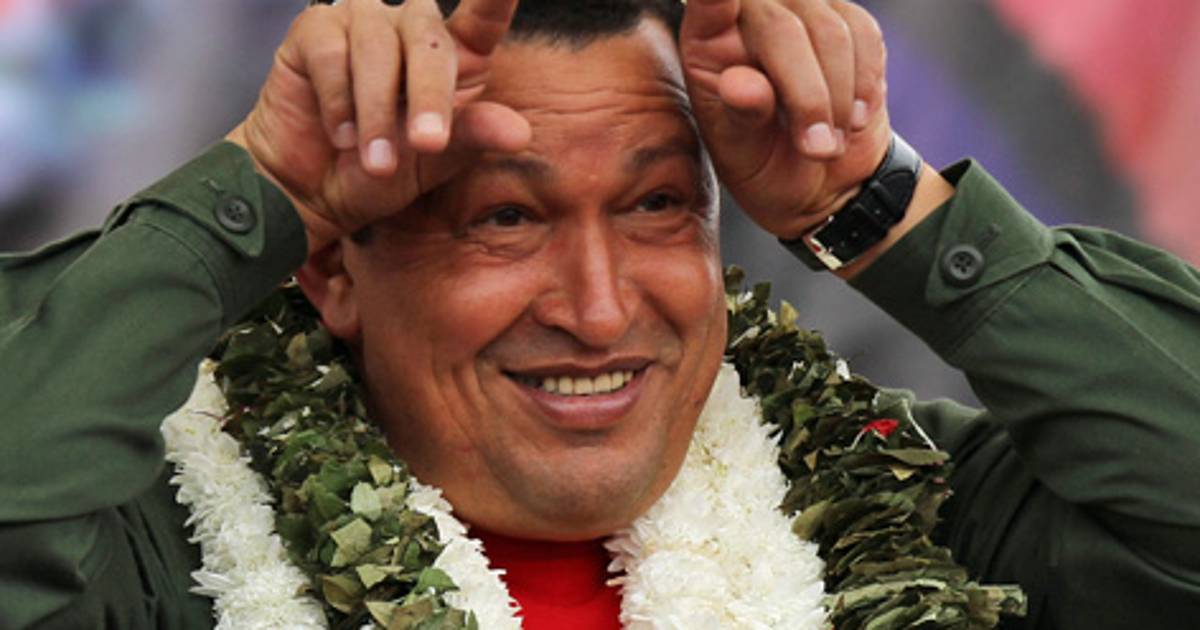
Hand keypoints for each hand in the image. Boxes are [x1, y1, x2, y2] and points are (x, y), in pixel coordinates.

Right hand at [227, 0, 530, 253]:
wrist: (314, 193)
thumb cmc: (382, 172)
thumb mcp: (436, 162)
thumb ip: (474, 138)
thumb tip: (519, 132)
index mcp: (454, 56)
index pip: (484, 18)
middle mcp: (411, 28)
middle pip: (429, 41)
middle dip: (429, 97)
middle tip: (427, 145)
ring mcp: (362, 22)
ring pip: (378, 49)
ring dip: (378, 113)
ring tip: (376, 162)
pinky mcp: (314, 30)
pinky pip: (331, 54)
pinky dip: (338, 102)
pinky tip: (340, 135)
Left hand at [679, 0, 890, 238]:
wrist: (823, 178)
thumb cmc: (766, 163)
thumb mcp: (743, 153)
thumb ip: (738, 115)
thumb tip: (738, 84)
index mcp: (706, 42)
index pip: (708, 2)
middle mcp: (749, 15)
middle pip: (781, 27)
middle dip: (806, 94)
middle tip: (816, 149)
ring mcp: (800, 10)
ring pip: (830, 30)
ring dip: (838, 98)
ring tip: (829, 146)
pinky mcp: (845, 19)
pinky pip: (865, 35)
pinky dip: (864, 84)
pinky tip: (852, 119)